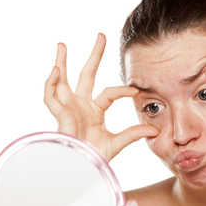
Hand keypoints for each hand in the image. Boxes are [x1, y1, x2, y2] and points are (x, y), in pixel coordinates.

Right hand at [44, 33, 158, 160]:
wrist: (82, 169)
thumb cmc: (96, 157)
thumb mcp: (117, 142)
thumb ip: (133, 133)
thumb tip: (154, 128)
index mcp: (95, 110)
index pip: (110, 93)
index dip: (122, 91)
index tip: (135, 91)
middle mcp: (81, 104)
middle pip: (87, 74)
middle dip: (94, 55)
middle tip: (101, 36)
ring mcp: (68, 107)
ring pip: (62, 80)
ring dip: (61, 62)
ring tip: (62, 44)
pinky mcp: (59, 113)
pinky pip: (50, 97)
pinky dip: (50, 84)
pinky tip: (55, 70)